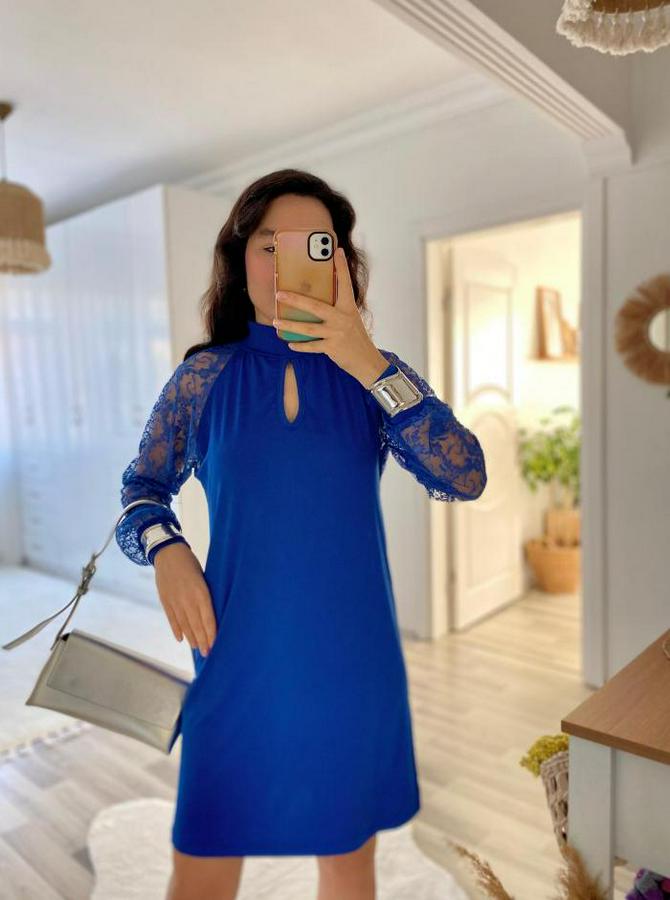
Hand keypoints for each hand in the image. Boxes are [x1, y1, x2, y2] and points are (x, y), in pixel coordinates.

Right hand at [153, 542, 216, 655]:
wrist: (168, 553)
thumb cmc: (190, 564)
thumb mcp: (203, 577)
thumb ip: (205, 594)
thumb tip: (212, 612)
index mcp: (200, 591)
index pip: (208, 617)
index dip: (211, 632)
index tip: (215, 644)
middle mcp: (187, 599)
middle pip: (196, 624)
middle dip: (203, 640)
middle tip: (208, 653)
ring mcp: (175, 601)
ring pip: (184, 624)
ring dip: (191, 638)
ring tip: (197, 648)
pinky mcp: (165, 601)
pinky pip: (172, 619)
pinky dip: (176, 630)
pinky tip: (181, 639)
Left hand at [272, 247, 388, 387]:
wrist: (367, 361)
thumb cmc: (356, 338)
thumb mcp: (351, 319)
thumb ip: (338, 308)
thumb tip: (319, 300)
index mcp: (349, 307)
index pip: (345, 283)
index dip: (341, 267)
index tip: (336, 251)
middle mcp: (342, 318)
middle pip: (315, 307)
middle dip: (295, 300)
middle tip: (279, 294)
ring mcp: (336, 333)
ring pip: (308, 328)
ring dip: (290, 325)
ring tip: (276, 322)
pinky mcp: (332, 348)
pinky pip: (312, 346)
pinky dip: (300, 346)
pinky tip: (290, 343)